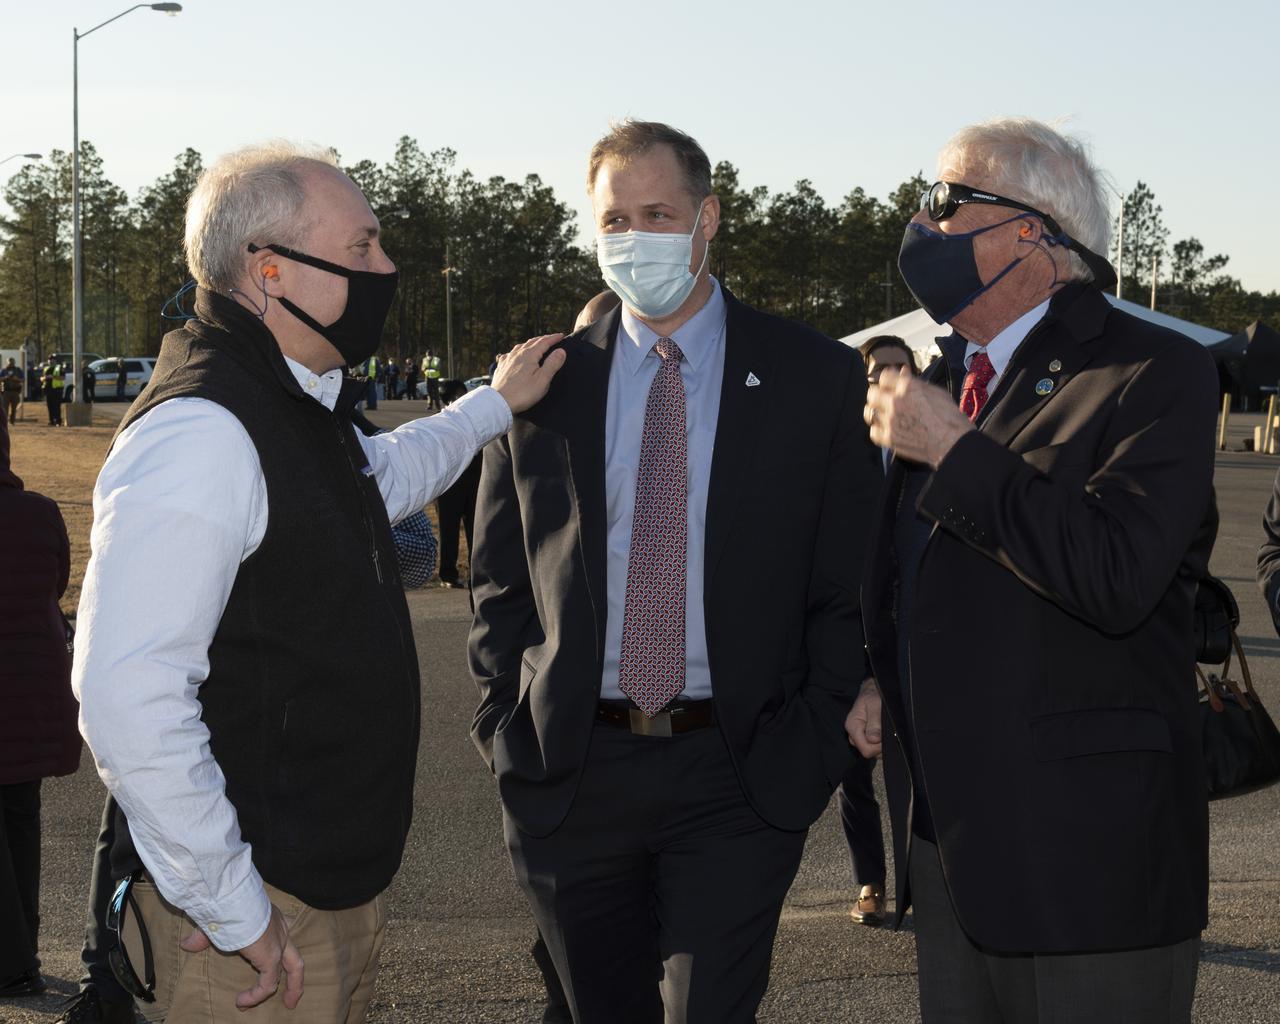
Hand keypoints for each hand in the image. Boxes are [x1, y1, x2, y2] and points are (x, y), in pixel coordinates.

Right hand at [181, 903, 303, 1010]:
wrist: (231, 902)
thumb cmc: (225, 906)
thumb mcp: (215, 923)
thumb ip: (204, 937)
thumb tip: (186, 944)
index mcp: (270, 920)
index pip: (279, 938)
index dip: (274, 956)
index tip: (261, 973)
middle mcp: (280, 931)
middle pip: (294, 958)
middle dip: (295, 979)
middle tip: (291, 999)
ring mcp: (278, 944)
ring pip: (293, 969)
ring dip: (290, 990)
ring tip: (284, 1005)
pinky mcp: (271, 957)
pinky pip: (268, 984)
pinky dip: (256, 996)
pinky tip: (241, 1002)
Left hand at [491, 334, 567, 413]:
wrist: (499, 402)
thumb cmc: (523, 393)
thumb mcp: (542, 380)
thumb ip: (552, 364)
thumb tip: (561, 351)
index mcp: (529, 355)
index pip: (544, 342)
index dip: (553, 338)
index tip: (561, 336)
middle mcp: (517, 354)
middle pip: (532, 342)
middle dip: (543, 339)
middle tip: (551, 338)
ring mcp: (507, 359)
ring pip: (521, 346)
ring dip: (530, 343)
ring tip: (536, 344)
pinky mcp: (501, 367)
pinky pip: (510, 354)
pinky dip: (517, 351)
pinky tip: (515, 354)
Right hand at [845, 678, 882, 757]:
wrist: (873, 689)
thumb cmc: (874, 694)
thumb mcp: (875, 704)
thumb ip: (874, 723)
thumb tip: (874, 740)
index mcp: (853, 726)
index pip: (865, 749)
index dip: (878, 747)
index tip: (886, 737)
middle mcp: (854, 733)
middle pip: (868, 751)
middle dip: (880, 746)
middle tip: (887, 731)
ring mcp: (859, 735)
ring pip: (871, 750)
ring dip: (881, 743)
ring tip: (885, 729)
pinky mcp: (864, 736)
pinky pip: (873, 746)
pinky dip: (881, 742)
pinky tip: (883, 732)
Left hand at [864, 366, 971, 467]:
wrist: (953, 444)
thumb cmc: (950, 417)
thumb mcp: (936, 392)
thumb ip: (915, 382)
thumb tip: (902, 371)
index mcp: (908, 387)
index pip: (884, 376)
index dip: (888, 380)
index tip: (890, 385)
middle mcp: (896, 401)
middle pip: (872, 393)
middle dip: (878, 395)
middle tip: (885, 400)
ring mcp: (890, 420)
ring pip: (869, 412)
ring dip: (876, 411)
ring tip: (885, 415)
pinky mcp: (889, 438)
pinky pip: (873, 431)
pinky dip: (878, 429)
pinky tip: (887, 429)